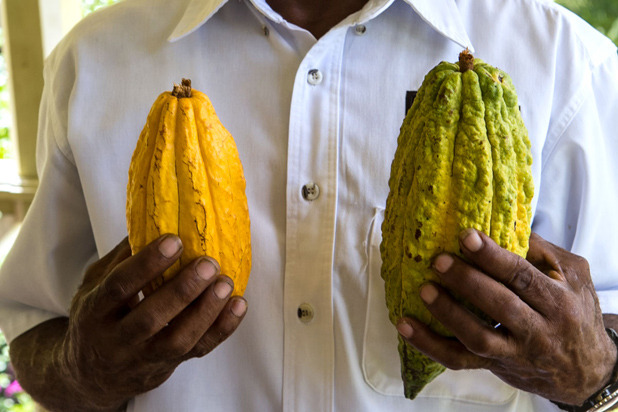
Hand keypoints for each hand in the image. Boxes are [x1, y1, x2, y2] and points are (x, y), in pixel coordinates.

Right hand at [63, 235, 246, 409]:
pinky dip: (222, 329)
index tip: (174, 240)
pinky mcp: (168, 366)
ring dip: (206, 311)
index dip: (147, 264)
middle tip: (208, 263)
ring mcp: (143, 357)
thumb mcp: (95, 285)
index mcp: (94, 311)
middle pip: (150, 318)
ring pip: (177, 340)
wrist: (92, 376)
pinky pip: (198, 351)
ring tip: (225, 283)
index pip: (119, 287)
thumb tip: (154, 217)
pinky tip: (238, 305)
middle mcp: (116, 339)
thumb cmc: (97, 317)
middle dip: (183, 290)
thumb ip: (121, 256)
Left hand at [396, 229, 616, 405]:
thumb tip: (504, 221)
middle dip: (467, 281)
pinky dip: (429, 344)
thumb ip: (541, 250)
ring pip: (478, 338)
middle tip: (438, 260)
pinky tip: (406, 325)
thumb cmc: (575, 312)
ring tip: (424, 290)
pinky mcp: (494, 366)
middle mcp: (538, 329)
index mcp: (558, 301)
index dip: (493, 257)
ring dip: (448, 314)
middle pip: (500, 306)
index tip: (466, 236)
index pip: (522, 277)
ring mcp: (514, 352)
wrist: (586, 371)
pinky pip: (458, 360)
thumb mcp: (573, 276)